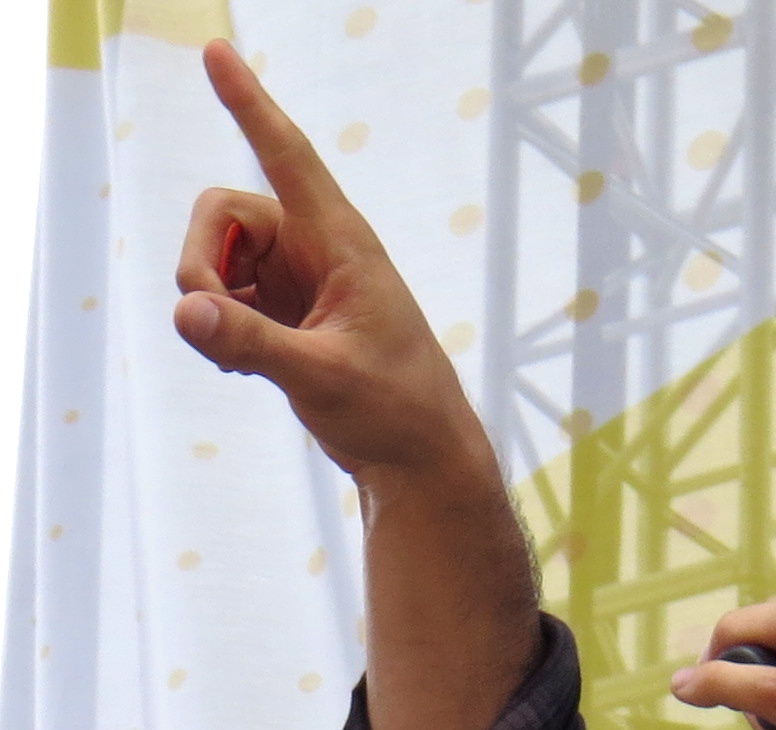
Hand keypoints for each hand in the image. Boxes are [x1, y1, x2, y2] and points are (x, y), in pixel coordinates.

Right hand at [173, 40, 489, 486]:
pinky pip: (223, 296)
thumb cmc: (395, 415)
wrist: (421, 465)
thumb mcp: (322, 378)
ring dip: (210, 300)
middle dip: (199, 259)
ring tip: (245, 359)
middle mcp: (316, 250)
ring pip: (214, 257)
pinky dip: (219, 324)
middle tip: (207, 315)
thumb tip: (186, 310)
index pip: (288, 156)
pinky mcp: (285, 312)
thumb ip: (253, 342)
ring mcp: (297, 280)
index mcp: (343, 245)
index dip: (250, 104)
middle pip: (221, 212)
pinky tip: (243, 365)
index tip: (216, 50)